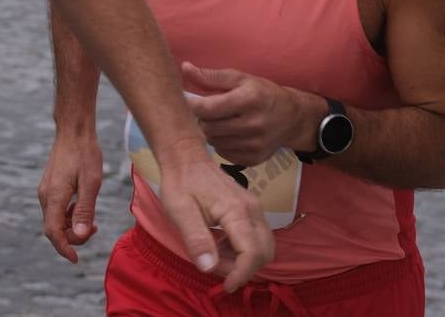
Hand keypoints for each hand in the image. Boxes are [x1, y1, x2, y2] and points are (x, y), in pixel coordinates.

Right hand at [38, 130, 102, 263]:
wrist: (74, 130)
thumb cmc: (85, 153)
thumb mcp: (91, 183)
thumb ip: (85, 210)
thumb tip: (80, 234)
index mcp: (54, 197)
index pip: (54, 233)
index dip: (64, 248)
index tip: (76, 259)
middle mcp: (45, 196)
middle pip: (54, 229)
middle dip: (73, 236)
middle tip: (95, 229)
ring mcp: (46, 190)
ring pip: (55, 219)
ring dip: (71, 226)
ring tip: (92, 221)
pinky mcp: (49, 186)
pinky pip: (56, 209)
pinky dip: (68, 215)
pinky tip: (82, 207)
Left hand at [151, 138, 274, 291]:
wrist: (186, 158)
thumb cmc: (181, 183)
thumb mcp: (180, 211)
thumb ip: (196, 239)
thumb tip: (209, 267)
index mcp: (236, 211)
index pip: (251, 252)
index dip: (241, 274)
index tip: (225, 286)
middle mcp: (252, 209)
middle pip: (264, 251)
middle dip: (243, 268)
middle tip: (215, 266)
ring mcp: (254, 208)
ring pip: (263, 246)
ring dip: (243, 260)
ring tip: (215, 256)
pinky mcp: (250, 209)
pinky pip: (257, 237)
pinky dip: (242, 250)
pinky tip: (219, 246)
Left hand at [182, 63, 314, 166]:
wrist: (292, 118)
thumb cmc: (263, 93)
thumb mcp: (240, 78)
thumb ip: (211, 76)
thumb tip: (185, 68)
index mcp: (249, 99)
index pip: (208, 108)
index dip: (192, 105)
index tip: (188, 100)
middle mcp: (253, 124)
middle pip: (208, 127)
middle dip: (202, 119)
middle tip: (207, 111)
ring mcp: (254, 144)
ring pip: (213, 142)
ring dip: (210, 131)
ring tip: (219, 121)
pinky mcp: (254, 159)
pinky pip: (223, 154)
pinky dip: (221, 144)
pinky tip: (229, 134)